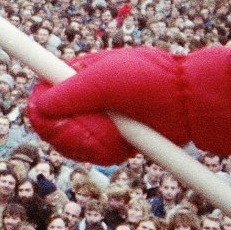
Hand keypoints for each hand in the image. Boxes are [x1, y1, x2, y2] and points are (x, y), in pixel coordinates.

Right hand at [26, 47, 230, 164]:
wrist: (191, 104)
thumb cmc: (151, 80)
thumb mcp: (107, 79)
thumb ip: (72, 90)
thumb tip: (39, 103)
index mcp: (79, 75)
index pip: (43, 93)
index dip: (42, 110)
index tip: (49, 120)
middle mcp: (85, 98)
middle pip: (54, 125)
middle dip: (74, 132)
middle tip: (99, 130)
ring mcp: (99, 120)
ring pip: (74, 143)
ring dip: (95, 143)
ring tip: (119, 134)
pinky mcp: (113, 139)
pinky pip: (95, 154)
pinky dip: (108, 152)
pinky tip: (125, 145)